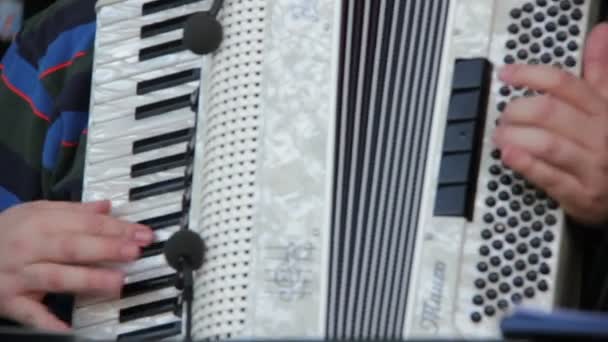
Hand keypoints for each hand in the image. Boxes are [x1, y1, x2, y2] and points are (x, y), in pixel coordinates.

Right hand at [0, 201, 153, 331]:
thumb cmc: (7, 234)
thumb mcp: (34, 212)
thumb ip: (72, 210)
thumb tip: (106, 207)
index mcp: (40, 222)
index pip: (84, 223)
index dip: (116, 228)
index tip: (142, 233)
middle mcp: (30, 247)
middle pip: (72, 247)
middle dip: (106, 249)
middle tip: (135, 251)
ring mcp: (20, 276)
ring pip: (56, 277)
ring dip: (88, 279)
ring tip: (117, 282)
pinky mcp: (11, 302)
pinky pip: (31, 315)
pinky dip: (50, 323)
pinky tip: (70, 328)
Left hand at [494, 23, 607, 224]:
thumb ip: (601, 71)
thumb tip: (600, 34)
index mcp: (603, 110)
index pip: (563, 84)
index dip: (529, 74)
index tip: (506, 74)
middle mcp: (598, 136)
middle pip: (549, 112)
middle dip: (516, 110)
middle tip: (503, 115)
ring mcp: (590, 166)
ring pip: (547, 143)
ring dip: (515, 136)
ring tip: (500, 135)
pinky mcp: (580, 194)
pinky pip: (550, 177)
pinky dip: (525, 164)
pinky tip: (509, 155)